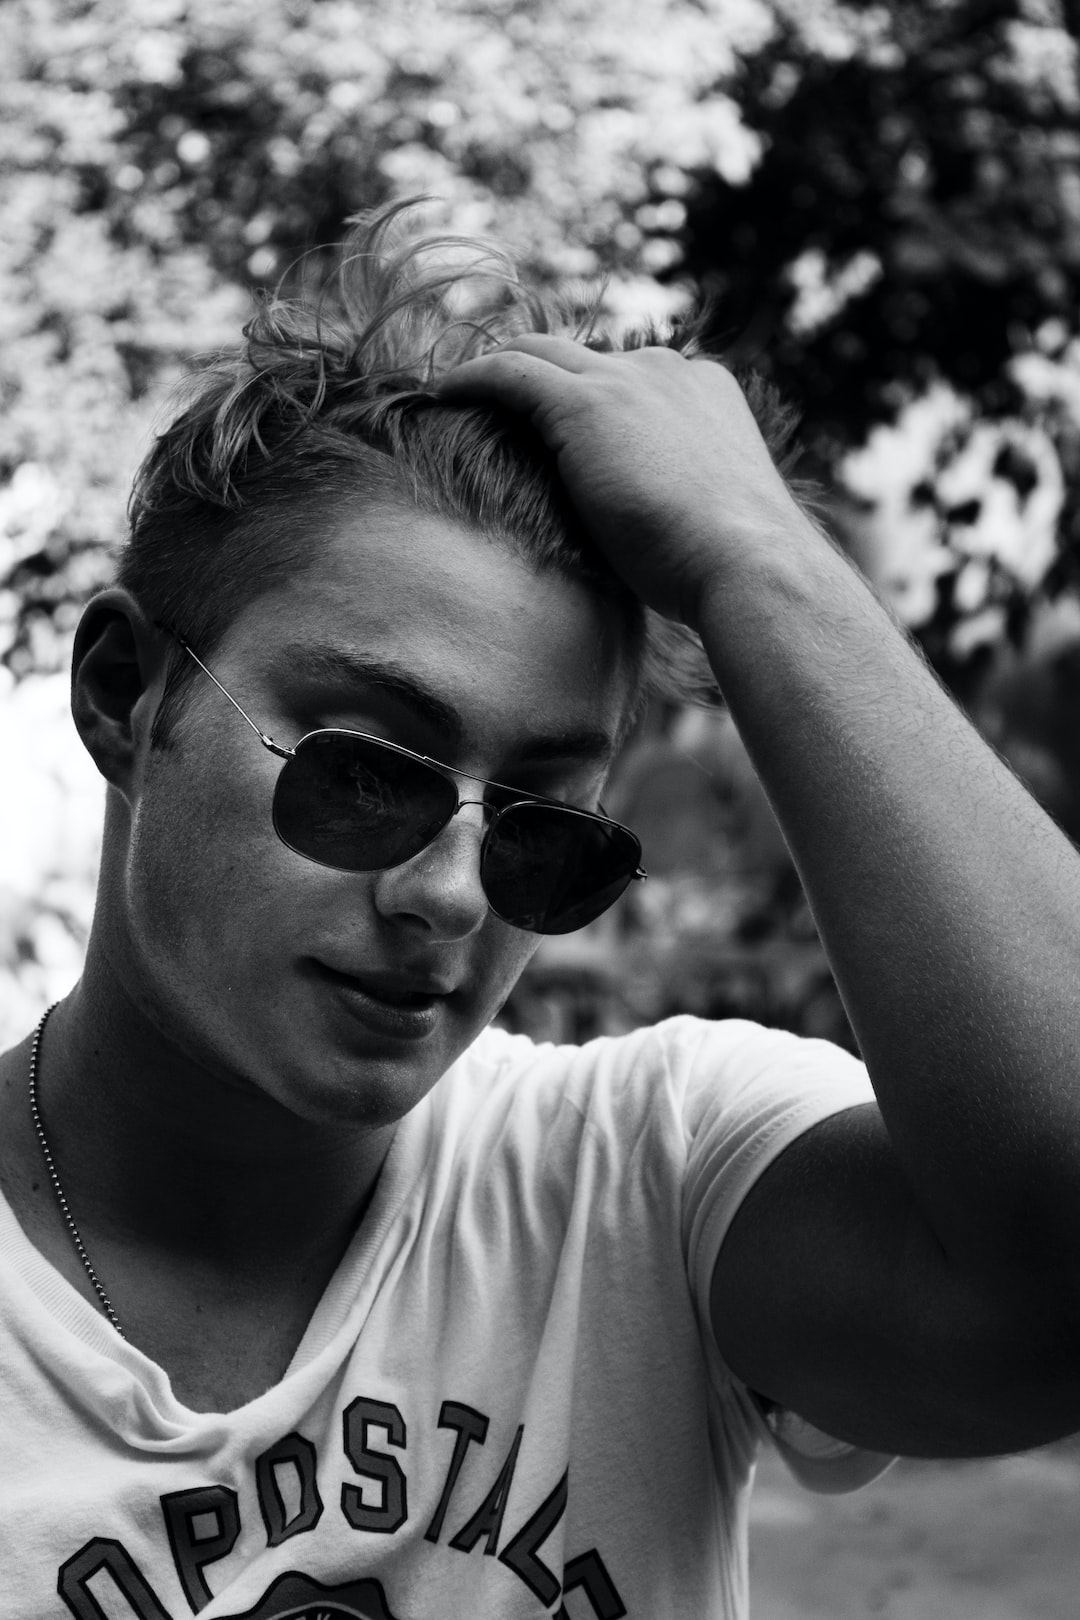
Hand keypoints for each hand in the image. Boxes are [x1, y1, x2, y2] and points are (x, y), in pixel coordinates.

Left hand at [434, 334, 815, 627]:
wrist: (747, 562)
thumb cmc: (733, 567)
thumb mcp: (707, 518)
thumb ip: (675, 498)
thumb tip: (648, 536)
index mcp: (705, 391)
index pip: (631, 380)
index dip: (590, 399)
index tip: (557, 427)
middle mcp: (667, 370)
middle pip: (584, 357)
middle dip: (539, 374)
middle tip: (494, 401)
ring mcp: (626, 380)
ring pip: (541, 354)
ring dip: (500, 373)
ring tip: (459, 397)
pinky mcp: (585, 403)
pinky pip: (510, 374)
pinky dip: (474, 379)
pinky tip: (442, 396)